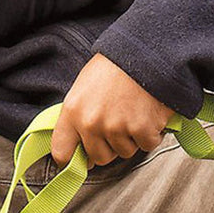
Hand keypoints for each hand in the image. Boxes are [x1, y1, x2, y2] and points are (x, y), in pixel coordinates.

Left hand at [50, 54, 173, 166]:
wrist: (147, 50)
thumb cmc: (115, 66)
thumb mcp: (84, 87)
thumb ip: (78, 116)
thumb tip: (78, 145)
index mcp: (72, 111)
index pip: (61, 152)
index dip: (72, 160)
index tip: (81, 161)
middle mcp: (91, 123)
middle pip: (99, 157)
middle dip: (110, 146)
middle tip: (119, 124)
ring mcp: (115, 127)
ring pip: (124, 152)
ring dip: (132, 138)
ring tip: (134, 112)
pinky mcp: (141, 129)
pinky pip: (147, 145)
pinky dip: (152, 133)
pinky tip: (149, 113)